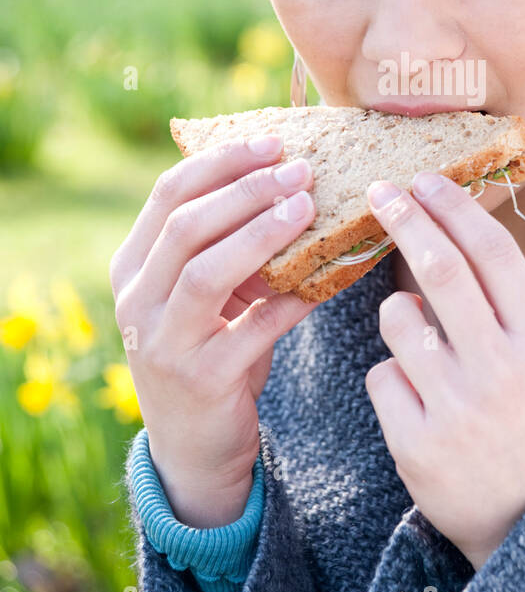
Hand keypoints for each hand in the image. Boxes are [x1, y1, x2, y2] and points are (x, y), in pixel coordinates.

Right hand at [110, 133, 318, 526]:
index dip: (221, 162)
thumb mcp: (207, 295)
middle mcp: (137, 300)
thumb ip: (228, 245)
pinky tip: (323, 280)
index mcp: (133, 265)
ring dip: (261, 234)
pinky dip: (289, 301)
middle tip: (302, 171)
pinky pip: (251, 330)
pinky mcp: (200, 380)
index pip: (169, 194)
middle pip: (187, 225)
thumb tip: (292, 182)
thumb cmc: (210, 350)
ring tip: (307, 208)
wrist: (194, 446)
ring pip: (207, 272)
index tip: (273, 144)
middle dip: (248, 190)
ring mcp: (163, 342)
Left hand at [364, 170, 524, 570]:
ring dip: (396, 312)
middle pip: (441, 270)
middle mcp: (503, 369)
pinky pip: (381, 376)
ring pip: (397, 319)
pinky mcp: (417, 444)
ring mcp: (458, 409)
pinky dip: (392, 376)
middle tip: (379, 192)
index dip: (452, 207)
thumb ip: (502, 297)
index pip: (492, 252)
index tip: (421, 180)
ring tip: (419, 337)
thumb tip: (444, 224)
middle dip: (405, 220)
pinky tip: (418, 400)